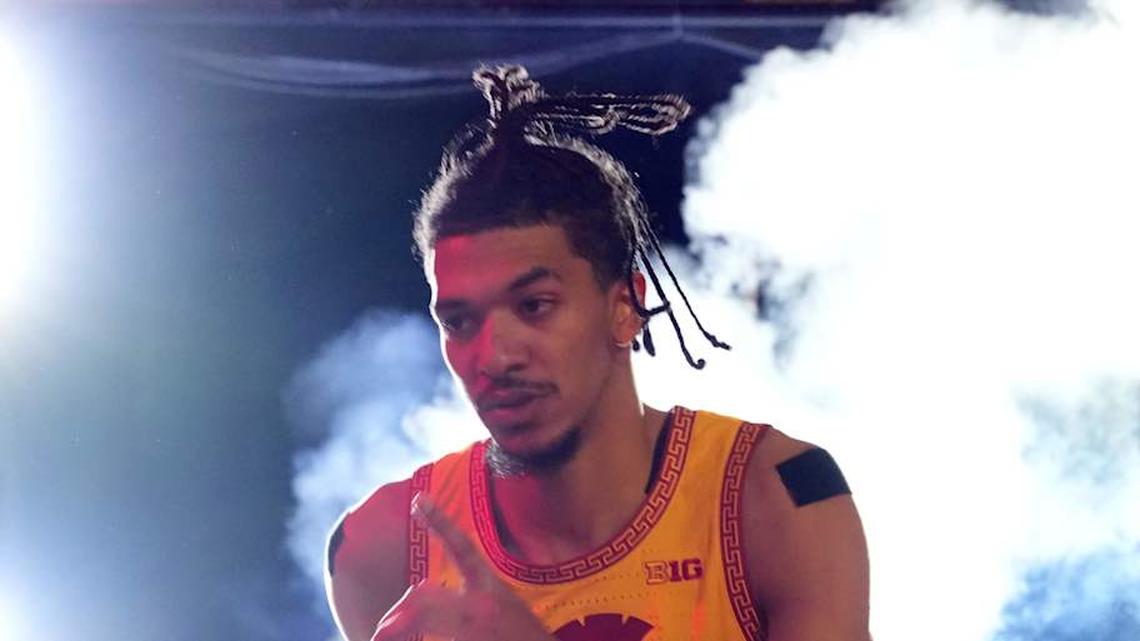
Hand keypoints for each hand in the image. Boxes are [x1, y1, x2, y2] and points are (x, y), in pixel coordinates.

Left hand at [370, 494, 554, 640]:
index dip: (439, 521)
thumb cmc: (523, 636)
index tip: (417, 499)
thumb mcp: (503, 607)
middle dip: (400, 614)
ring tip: (382, 636)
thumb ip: (469, 596)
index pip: (462, 547)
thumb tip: (422, 592)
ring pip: (423, 620)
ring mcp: (472, 627)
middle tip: (382, 630)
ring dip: (400, 630)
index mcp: (491, 587)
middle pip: (423, 595)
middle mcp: (480, 604)